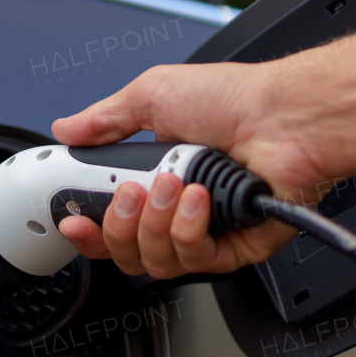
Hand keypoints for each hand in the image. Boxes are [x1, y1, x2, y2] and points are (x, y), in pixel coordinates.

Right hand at [52, 62, 334, 278]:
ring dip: (155, 223)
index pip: (109, 223)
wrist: (287, 115)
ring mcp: (206, 232)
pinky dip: (189, 231)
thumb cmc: (236, 99)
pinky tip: (198, 200)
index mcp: (154, 179)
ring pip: (155, 261)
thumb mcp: (152, 95)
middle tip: (130, 192)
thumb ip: (104, 120)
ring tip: (173, 185)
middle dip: (118, 225)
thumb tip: (68, 129)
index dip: (87, 229)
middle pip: (125, 251)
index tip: (72, 219)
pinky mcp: (237, 248)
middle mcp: (177, 211)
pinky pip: (196, 261)